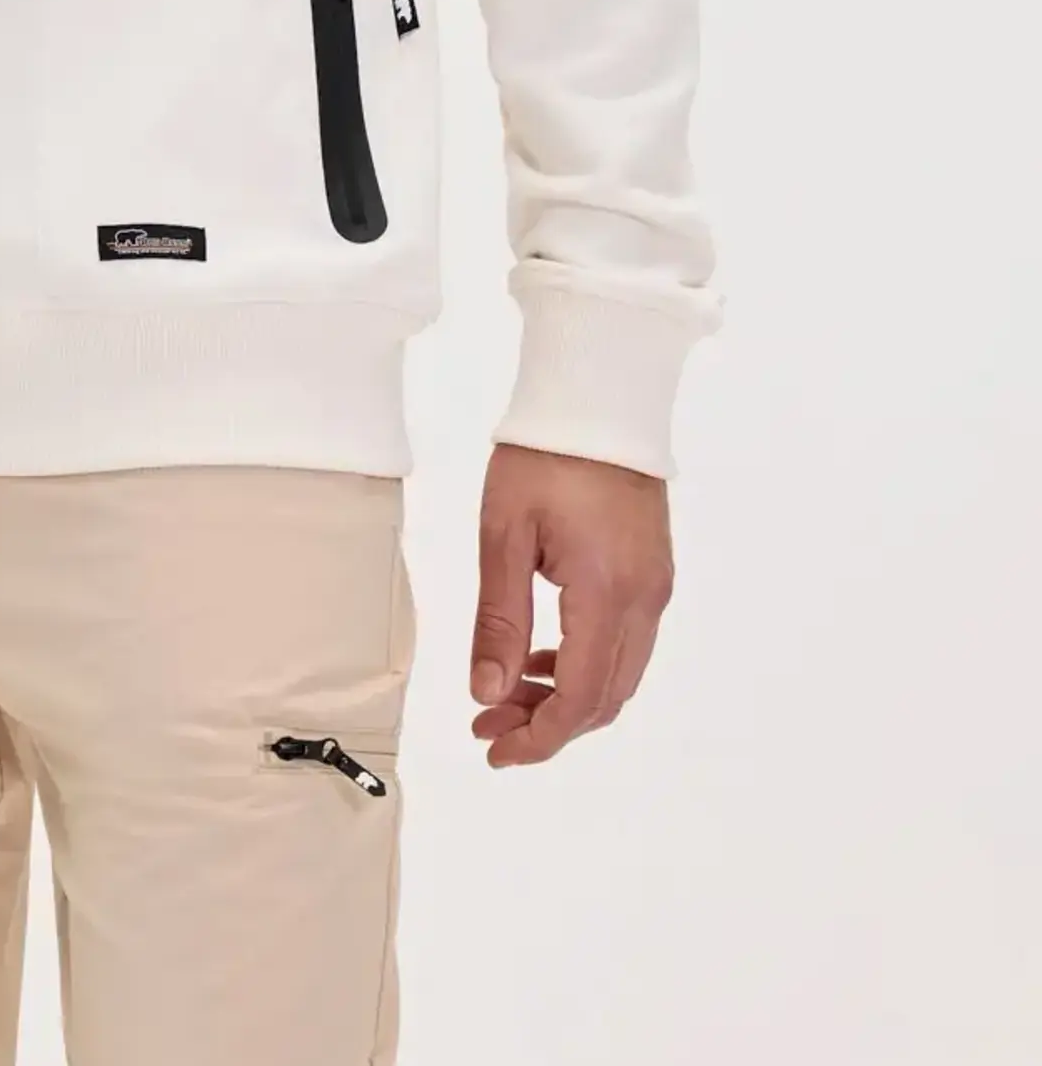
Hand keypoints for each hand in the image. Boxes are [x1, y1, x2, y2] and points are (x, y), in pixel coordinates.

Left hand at [468, 441, 674, 767]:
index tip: (495, 750)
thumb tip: (489, 693)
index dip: (539, 738)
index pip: (581, 699)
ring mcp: (656, 586)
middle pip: (606, 699)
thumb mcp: (504, 534)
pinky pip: (626, 642)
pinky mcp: (654, 572)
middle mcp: (645, 599)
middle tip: (489, 725)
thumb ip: (499, 620)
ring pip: (619, 675)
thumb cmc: (545, 454)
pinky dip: (585, 664)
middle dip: (548, 725)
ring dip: (567, 697)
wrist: (599, 396)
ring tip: (506, 694)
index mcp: (608, 593)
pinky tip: (542, 657)